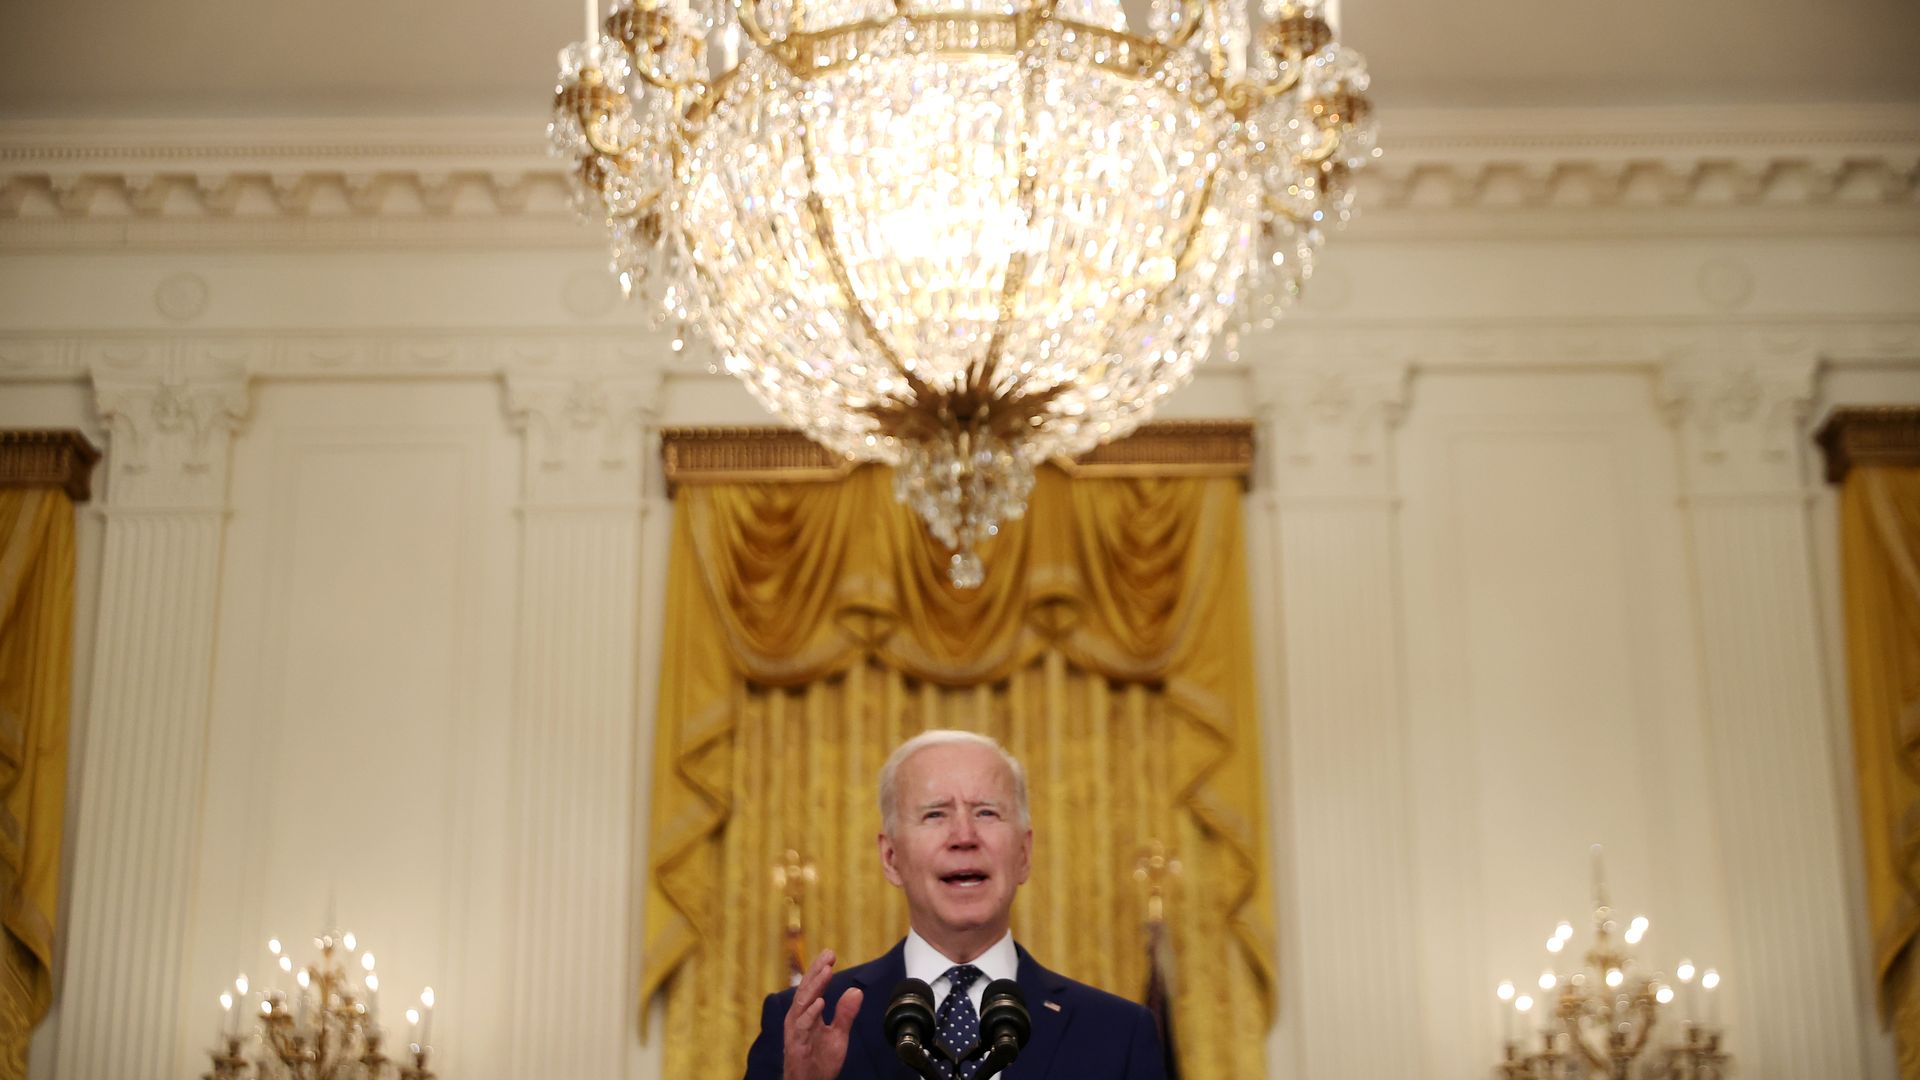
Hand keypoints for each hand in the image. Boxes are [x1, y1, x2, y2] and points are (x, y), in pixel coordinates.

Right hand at [784, 949, 864, 1079]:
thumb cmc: (820, 1061)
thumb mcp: (838, 1034)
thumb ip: (845, 1013)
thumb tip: (856, 991)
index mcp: (807, 1013)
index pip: (813, 987)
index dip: (820, 970)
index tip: (831, 954)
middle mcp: (799, 1018)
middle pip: (806, 989)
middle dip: (817, 971)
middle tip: (828, 955)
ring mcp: (796, 1030)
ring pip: (803, 1003)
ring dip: (815, 986)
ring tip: (826, 971)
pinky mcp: (796, 1044)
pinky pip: (802, 1026)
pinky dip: (810, 1013)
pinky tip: (820, 1002)